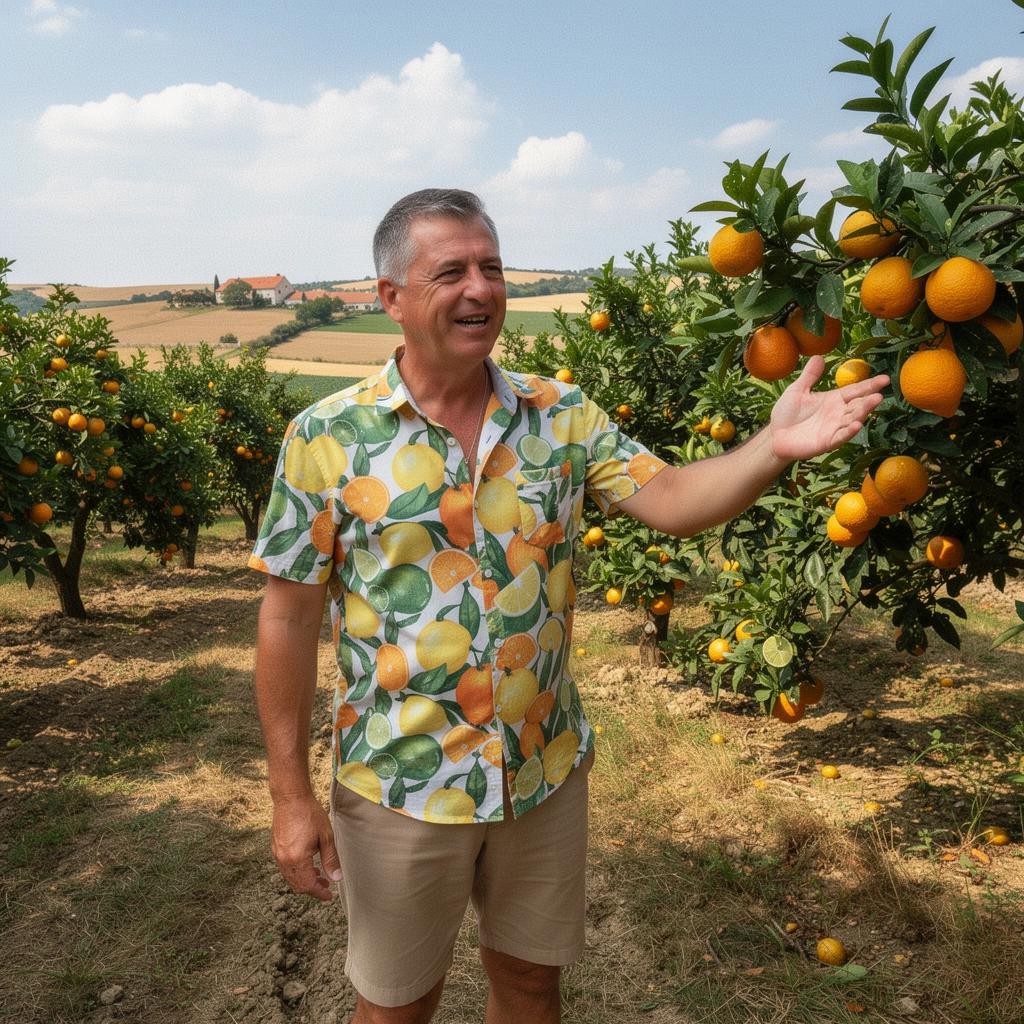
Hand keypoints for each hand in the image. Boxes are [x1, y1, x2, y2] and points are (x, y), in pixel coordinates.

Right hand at [270, 793, 341, 902]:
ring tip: (318, 874)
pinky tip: (307, 864)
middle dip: (312, 888)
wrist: (291, 797)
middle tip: (326, 886)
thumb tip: (336, 878)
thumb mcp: (326, 836)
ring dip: (304, 880)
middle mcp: (284, 860)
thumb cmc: (310, 814)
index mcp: (297, 859)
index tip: (328, 896)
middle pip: (297, 885)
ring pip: (290, 877)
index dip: (319, 893)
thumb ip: (330, 859)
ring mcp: (277, 854)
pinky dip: (296, 872)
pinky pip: (285, 868)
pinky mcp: (275, 848)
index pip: (308, 885)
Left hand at [768, 355, 888, 461]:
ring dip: (863, 413)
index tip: (885, 378)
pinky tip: (856, 425)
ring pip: (853, 420)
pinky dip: (849, 431)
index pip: (855, 391)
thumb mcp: (797, 390)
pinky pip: (840, 437)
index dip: (870, 385)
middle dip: (869, 400)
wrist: (774, 435)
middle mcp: (838, 414)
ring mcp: (834, 428)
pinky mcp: (827, 442)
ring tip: (873, 403)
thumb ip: (809, 375)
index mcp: (834, 399)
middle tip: (879, 394)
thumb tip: (818, 356)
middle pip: (858, 405)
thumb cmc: (787, 413)